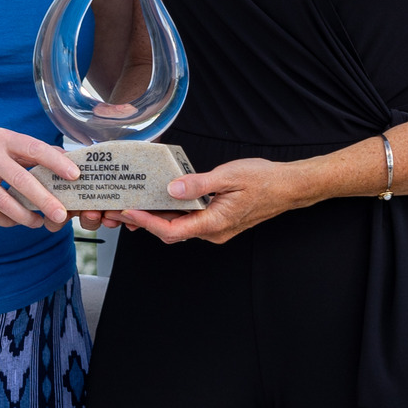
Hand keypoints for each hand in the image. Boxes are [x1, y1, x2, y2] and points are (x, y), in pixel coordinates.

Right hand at [0, 129, 80, 230]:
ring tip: (38, 222)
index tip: (75, 175)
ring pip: (5, 201)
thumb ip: (32, 153)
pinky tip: (16, 222)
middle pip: (21, 180)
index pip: (35, 148)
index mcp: (4, 138)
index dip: (56, 162)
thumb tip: (67, 161)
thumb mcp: (4, 144)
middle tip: (61, 215)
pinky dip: (6, 220)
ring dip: (25, 216)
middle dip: (44, 200)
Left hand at [118, 156, 303, 246]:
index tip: (129, 211)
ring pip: (178, 227)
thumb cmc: (263, 181)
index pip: (172, 230)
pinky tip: (159, 199)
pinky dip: (172, 212)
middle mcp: (212, 232)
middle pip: (170, 232)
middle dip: (144, 221)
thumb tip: (171, 188)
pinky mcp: (216, 222)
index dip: (147, 222)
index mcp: (214, 224)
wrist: (288, 187)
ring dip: (156, 217)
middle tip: (120, 209)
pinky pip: (189, 221)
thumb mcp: (229, 176)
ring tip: (132, 203)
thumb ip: (198, 184)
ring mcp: (215, 229)